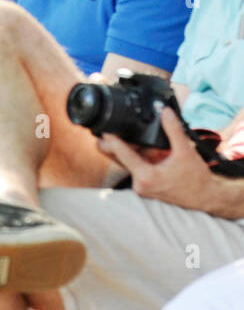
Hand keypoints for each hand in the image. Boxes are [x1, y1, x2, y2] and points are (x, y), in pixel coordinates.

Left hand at [98, 107, 213, 209]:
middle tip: (112, 128)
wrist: (205, 198)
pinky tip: (145, 148)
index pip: (121, 153)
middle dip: (114, 143)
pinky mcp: (144, 187)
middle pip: (117, 159)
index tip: (104, 128)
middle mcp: (139, 184)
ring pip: (126, 163)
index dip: (111, 139)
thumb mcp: (186, 152)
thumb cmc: (197, 179)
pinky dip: (137, 157)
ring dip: (128, 150)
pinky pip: (134, 168)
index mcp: (146, 176)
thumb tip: (165, 112)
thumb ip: (173, 130)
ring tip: (133, 136)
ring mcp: (140, 187)